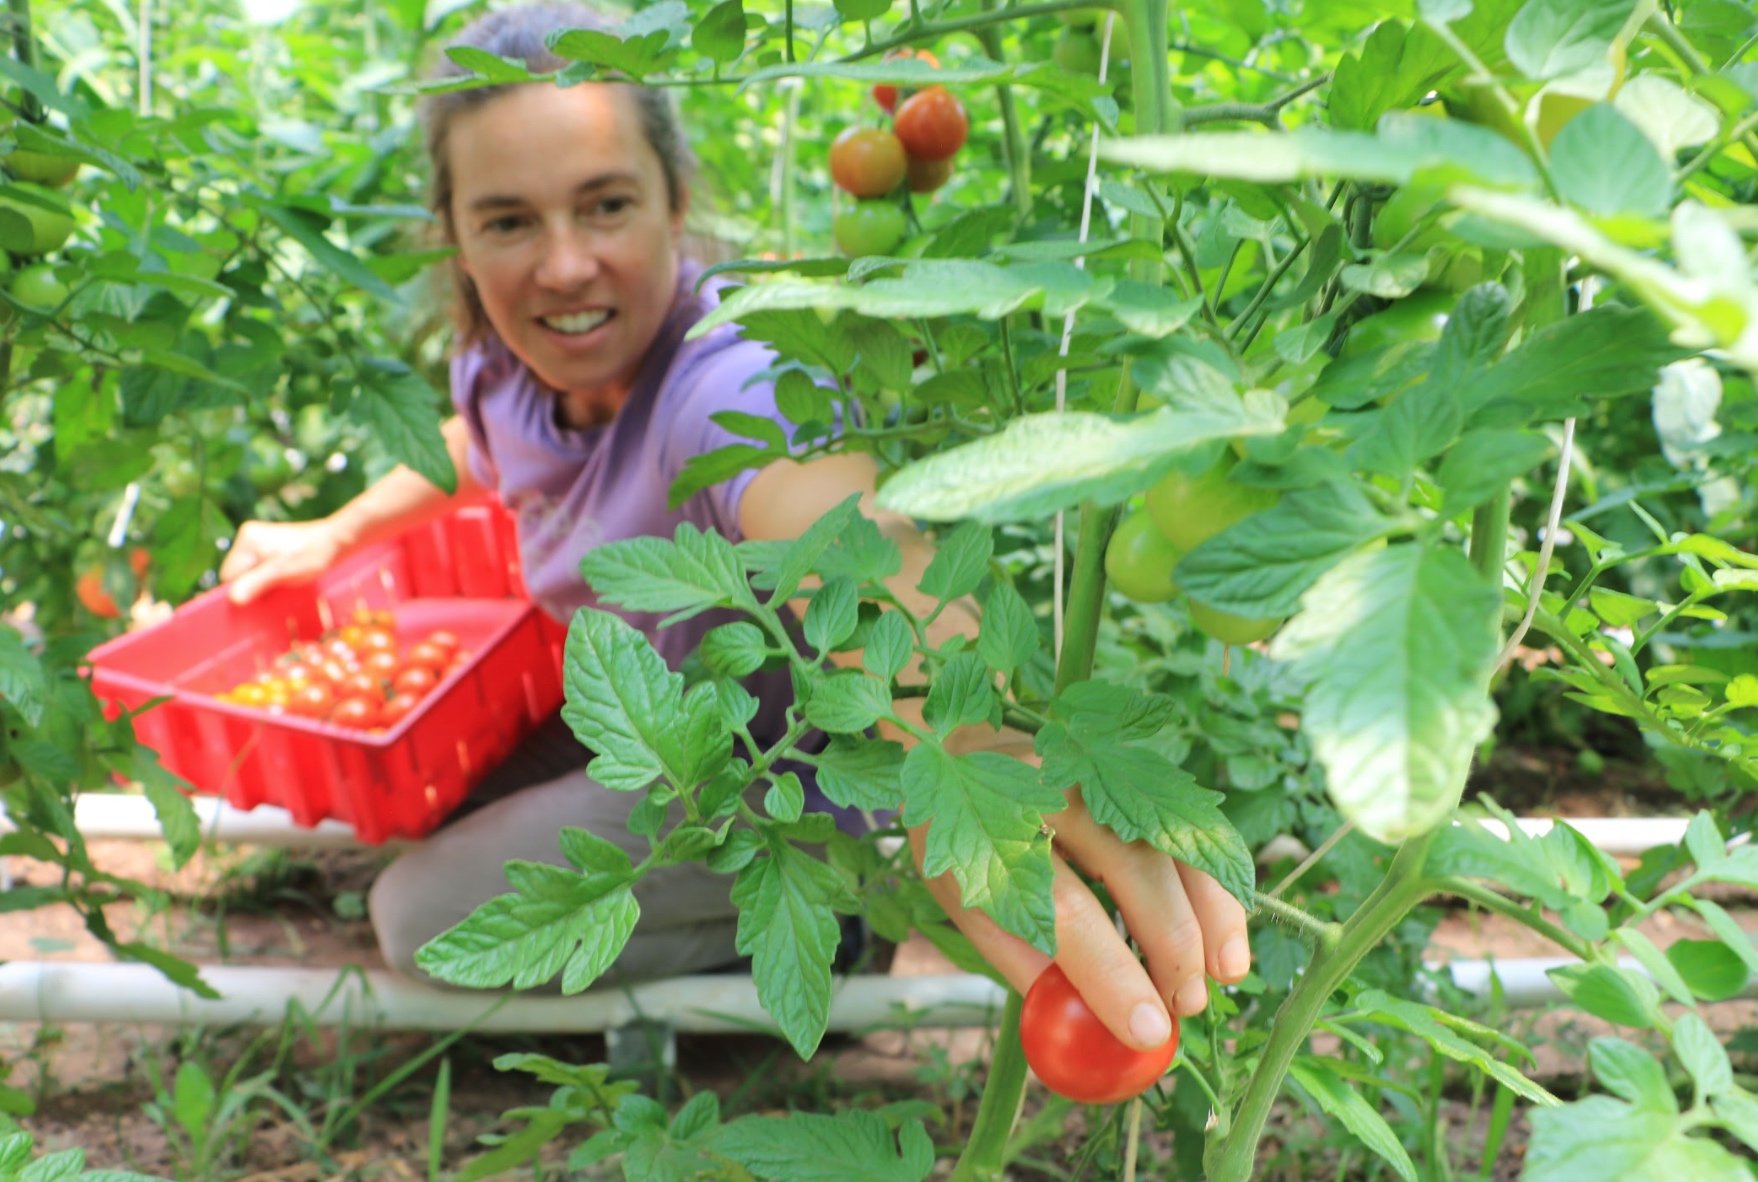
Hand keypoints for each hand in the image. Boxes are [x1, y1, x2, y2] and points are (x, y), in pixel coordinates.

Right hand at [219, 518, 349, 604]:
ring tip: (280, 583)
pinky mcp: (266, 546)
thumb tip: (233, 599)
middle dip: (252, 586)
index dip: (242, 591)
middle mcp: (247, 537)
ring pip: (247, 573)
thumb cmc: (311, 557)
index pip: (228, 576)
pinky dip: (266, 577)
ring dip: (260, 583)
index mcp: (246, 541)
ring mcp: (257, 541)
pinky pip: (257, 568)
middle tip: (274, 590)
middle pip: (237, 574)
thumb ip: (256, 584)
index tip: (259, 600)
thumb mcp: (282, 573)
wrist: (335, 542)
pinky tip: (280, 579)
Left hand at [912, 788, 1249, 1052]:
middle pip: (1133, 870)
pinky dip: (1216, 873)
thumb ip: (1022, 958)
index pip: (1065, 912)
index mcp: (998, 831)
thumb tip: (1084, 1026)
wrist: (960, 741)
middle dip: (1172, 946)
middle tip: (1186, 1006)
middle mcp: (1055, 787)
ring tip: (1227, 974)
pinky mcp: (1134, 764)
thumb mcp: (968, 900)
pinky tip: (1228, 923)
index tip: (1147, 1030)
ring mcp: (1100, 766)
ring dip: (1210, 910)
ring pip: (1173, 838)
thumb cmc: (964, 836)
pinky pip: (1190, 819)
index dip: (1112, 974)